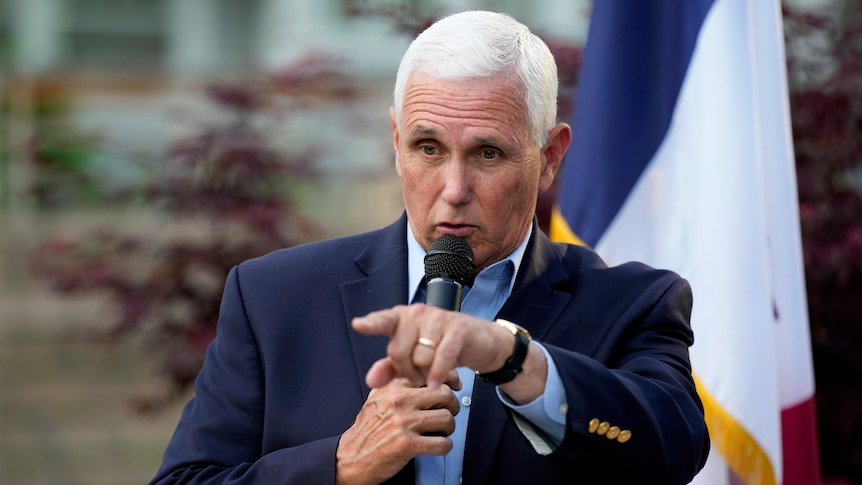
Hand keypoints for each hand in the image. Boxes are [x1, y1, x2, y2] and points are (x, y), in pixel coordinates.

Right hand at [335, 377, 459, 484]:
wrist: (350, 457)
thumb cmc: (367, 429)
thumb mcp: (377, 397)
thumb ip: (397, 383)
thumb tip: (425, 373)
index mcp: (392, 386)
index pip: (430, 373)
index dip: (448, 379)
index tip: (453, 385)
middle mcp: (398, 401)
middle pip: (444, 394)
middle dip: (453, 405)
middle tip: (450, 411)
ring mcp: (403, 423)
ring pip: (446, 418)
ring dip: (450, 427)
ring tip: (443, 431)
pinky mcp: (407, 445)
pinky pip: (442, 443)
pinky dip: (445, 446)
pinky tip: (438, 445)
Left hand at [352, 304, 511, 388]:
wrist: (477, 343)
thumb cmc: (440, 348)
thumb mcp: (412, 360)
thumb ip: (390, 368)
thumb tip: (370, 380)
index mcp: (401, 317)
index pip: (383, 320)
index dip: (370, 324)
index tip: (357, 325)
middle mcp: (417, 312)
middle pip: (399, 351)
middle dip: (408, 371)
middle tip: (419, 374)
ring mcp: (438, 317)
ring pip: (420, 357)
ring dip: (426, 373)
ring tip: (433, 372)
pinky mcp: (458, 327)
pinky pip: (442, 356)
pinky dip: (439, 373)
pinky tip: (438, 383)